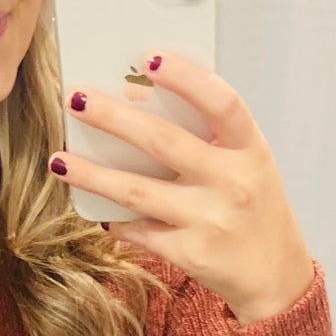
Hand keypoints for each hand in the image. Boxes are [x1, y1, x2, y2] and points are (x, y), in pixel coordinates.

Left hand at [50, 49, 316, 325]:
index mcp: (251, 151)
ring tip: (59, 160)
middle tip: (77, 99)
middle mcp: (233, 183)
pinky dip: (115, 219)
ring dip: (93, 174)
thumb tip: (139, 99)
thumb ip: (209, 135)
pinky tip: (95, 207)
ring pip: (138, 191)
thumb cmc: (255, 210)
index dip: (186, 77)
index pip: (222, 102)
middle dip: (114, 118)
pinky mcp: (191, 254)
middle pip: (164, 141)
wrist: (276, 277)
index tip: (148, 58)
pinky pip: (140, 230)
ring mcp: (211, 221)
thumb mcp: (248, 165)